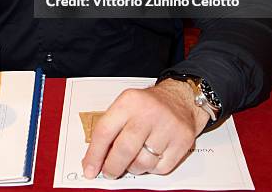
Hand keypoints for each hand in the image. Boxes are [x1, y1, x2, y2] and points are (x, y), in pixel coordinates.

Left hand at [82, 79, 209, 177]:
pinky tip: (152, 155)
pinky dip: (152, 168)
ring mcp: (167, 127)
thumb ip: (111, 128)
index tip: (89, 168)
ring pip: (142, 163)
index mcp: (129, 101)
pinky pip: (161, 168)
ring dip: (134, 167)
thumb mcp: (126, 105)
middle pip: (124, 150)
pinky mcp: (182, 140)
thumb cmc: (148, 105)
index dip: (94, 154)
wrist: (180, 99)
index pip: (105, 131)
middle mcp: (148, 112)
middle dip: (112, 167)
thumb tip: (95, 159)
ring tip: (134, 158)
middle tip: (108, 172)